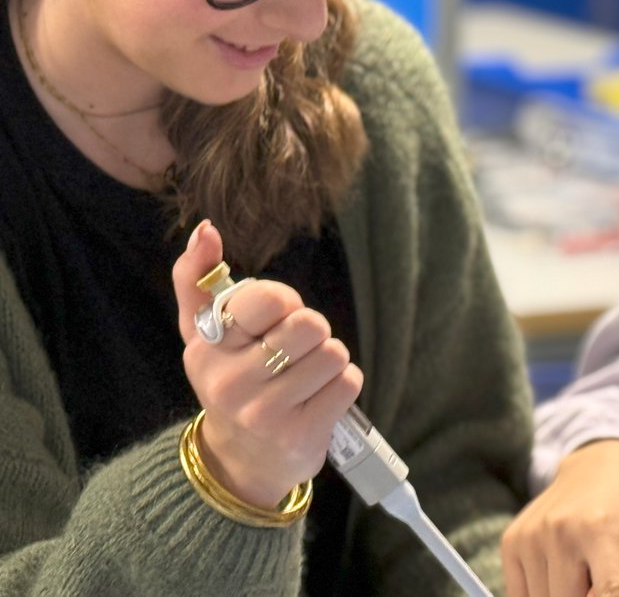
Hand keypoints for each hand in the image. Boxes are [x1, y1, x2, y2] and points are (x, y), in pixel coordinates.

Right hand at [174, 220, 362, 507]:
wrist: (242, 462)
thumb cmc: (231, 380)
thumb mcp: (203, 333)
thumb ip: (197, 278)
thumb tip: (205, 229)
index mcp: (208, 347)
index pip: (266, 299)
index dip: (284, 302)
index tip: (274, 319)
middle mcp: (230, 382)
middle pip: (310, 325)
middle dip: (313, 332)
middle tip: (294, 352)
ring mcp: (265, 413)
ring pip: (333, 354)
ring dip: (329, 361)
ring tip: (306, 377)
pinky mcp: (300, 435)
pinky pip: (348, 383)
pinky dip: (342, 386)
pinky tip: (318, 399)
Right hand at [502, 439, 618, 596]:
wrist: (597, 468)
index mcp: (603, 532)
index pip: (608, 595)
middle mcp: (562, 532)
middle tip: (594, 583)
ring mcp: (531, 536)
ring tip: (580, 574)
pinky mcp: (511, 541)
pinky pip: (519, 596)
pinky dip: (539, 596)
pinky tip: (558, 576)